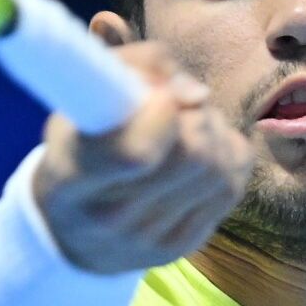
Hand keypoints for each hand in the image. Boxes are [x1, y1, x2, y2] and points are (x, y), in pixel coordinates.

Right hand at [30, 41, 252, 273]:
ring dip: (212, 129)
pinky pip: (233, 181)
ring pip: (218, 166)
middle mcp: (112, 217)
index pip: (135, 152)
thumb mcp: (78, 102)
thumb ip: (119, 66)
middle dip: (194, 112)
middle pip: (192, 154)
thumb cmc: (79, 147)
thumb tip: (159, 60)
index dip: (162, 113)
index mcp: (72, 177)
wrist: (75, 233)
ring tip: (186, 121)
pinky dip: (226, 152)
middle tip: (175, 99)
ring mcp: (153, 238)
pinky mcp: (187, 244)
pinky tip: (203, 146)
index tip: (162, 94)